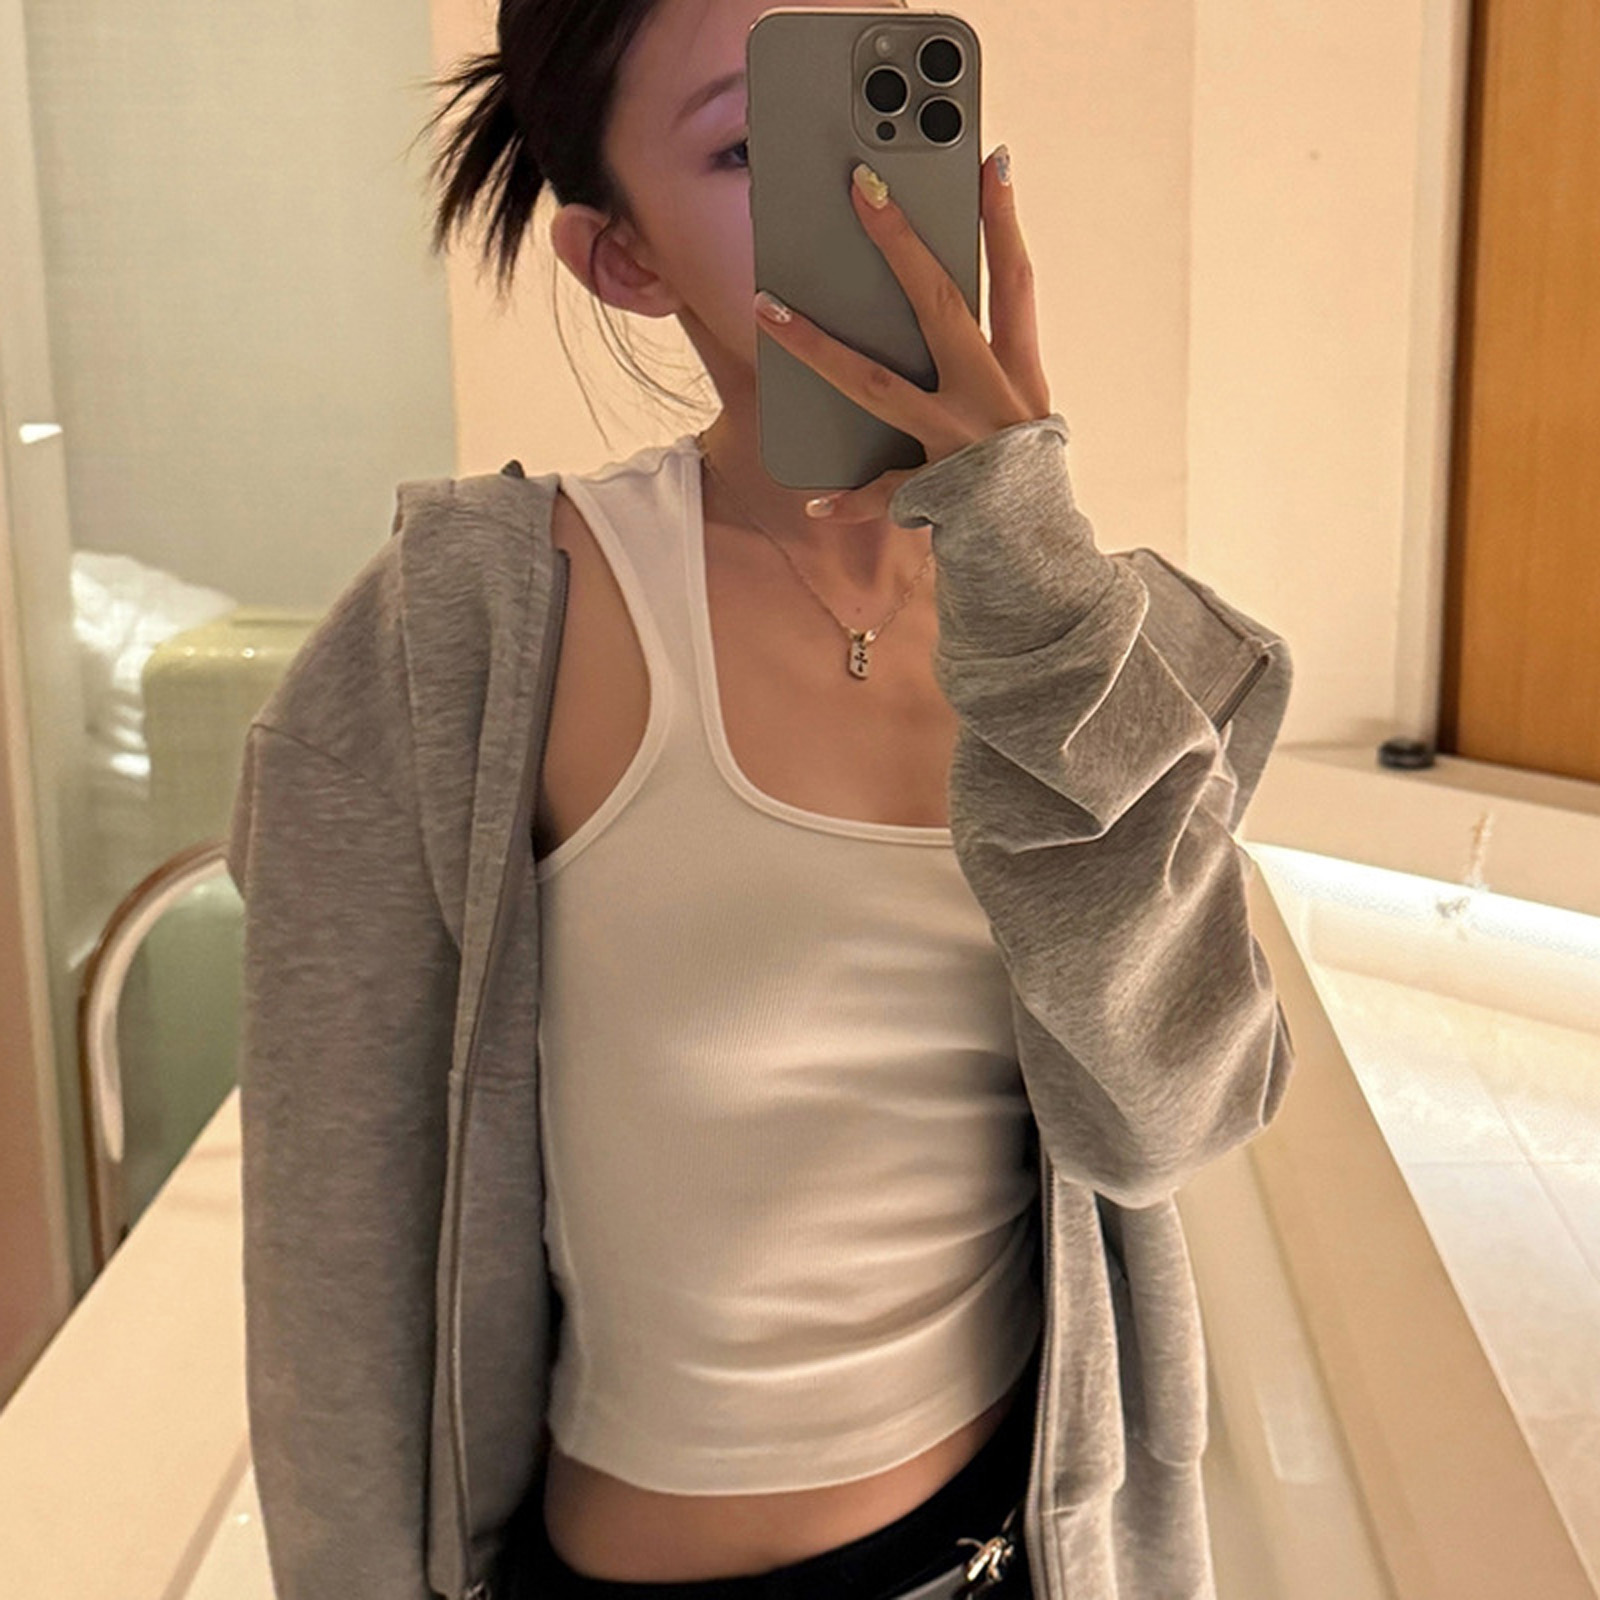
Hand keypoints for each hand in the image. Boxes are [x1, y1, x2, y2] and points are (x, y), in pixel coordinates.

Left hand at [752, 144, 1050, 523]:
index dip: (1003, 220)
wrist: (1041, 560)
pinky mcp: (936, 493)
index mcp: (1021, 375)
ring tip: (768, 310)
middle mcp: (992, 400)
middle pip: (941, 306)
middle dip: (902, 244)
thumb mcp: (1023, 415)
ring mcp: (960, 445)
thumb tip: (938, 308)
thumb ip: (990, 365)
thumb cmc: (1023, 482)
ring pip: (877, 385)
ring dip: (817, 346)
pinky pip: (883, 494)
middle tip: (863, 188)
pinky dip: (850, 501)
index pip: (1014, 281)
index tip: (988, 160)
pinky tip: (815, 500)